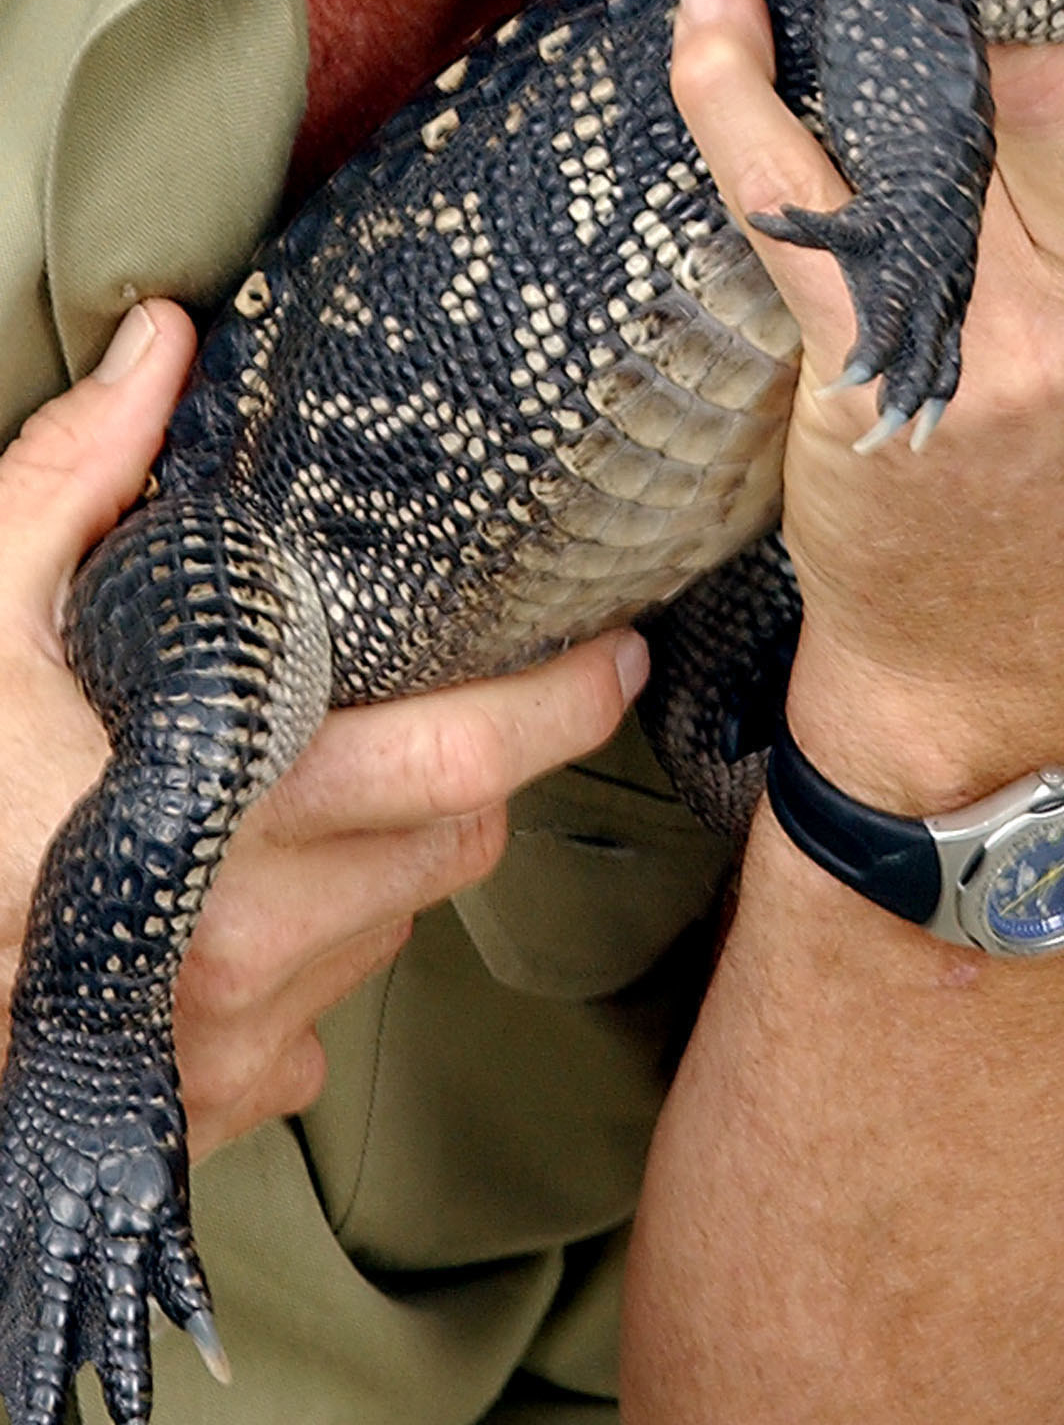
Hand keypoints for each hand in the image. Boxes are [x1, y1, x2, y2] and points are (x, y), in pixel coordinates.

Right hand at [0, 306, 647, 1159]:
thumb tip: (162, 340)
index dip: (555, 704)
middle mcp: (241, 931)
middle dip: (506, 757)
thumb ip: (77, 474)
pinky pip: (334, 1013)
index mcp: (213, 799)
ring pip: (409, 913)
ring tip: (342, 776)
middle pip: (462, 834)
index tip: (617, 647)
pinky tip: (267, 887)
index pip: (452, 759)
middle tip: (541, 684)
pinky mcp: (217, 1093)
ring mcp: (234, 1029)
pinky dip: (327, 945)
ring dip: (406, 846)